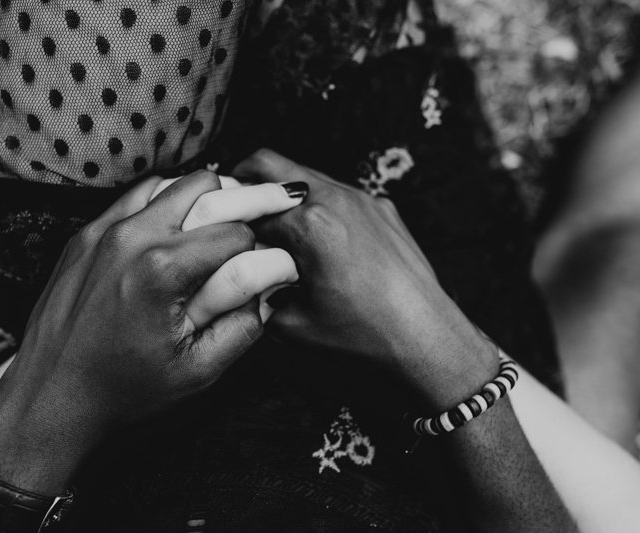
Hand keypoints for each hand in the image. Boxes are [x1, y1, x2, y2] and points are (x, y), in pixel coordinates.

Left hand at [0, 171, 299, 493]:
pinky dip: (166, 204)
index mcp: (163, 270)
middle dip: (244, 206)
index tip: (268, 268)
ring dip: (205, 200)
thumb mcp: (198, 369)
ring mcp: (104, 230)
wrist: (51, 397)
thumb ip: (245, 322)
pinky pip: (137, 196)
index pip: (238, 233)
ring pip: (174, 183)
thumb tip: (275, 282)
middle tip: (264, 220)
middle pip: (211, 188)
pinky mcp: (87, 233)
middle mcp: (132, 237)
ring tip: (220, 229)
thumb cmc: (124, 389)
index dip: (262, 252)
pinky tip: (177, 231)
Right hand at [235, 150, 498, 409]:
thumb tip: (239, 277)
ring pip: (306, 175)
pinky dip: (318, 205)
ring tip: (277, 228)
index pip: (247, 204)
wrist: (425, 336)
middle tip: (232, 203)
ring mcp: (362, 199)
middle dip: (245, 180)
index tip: (214, 224)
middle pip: (271, 163)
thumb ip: (257, 293)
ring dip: (283, 193)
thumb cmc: (363, 333)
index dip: (225, 216)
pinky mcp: (382, 207)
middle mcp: (335, 199)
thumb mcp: (292, 323)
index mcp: (309, 224)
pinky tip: (320, 241)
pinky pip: (338, 193)